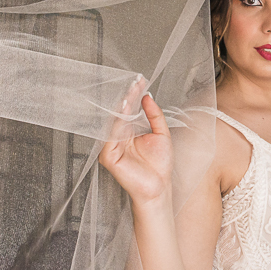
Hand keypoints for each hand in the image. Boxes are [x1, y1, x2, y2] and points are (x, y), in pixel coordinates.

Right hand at [98, 76, 173, 206]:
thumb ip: (155, 115)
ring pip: (115, 122)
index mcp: (129, 132)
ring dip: (123, 106)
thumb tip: (147, 96)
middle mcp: (118, 137)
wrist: (159, 189)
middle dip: (128, 96)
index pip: (130, 109)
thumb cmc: (159, 166)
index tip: (140, 80)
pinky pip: (111, 136)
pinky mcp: (108, 156)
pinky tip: (124, 110)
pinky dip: (117, 122)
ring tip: (130, 92)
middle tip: (136, 82)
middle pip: (121, 113)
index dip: (134, 94)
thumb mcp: (162, 134)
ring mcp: (111, 146)